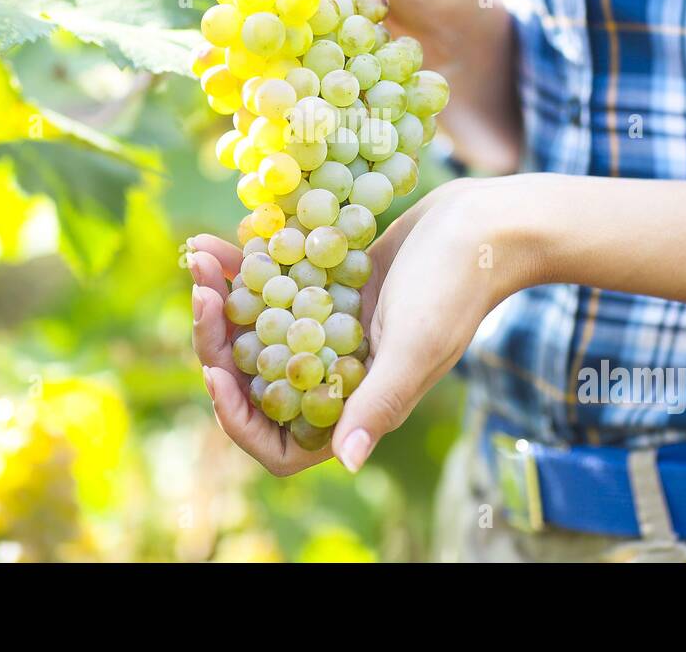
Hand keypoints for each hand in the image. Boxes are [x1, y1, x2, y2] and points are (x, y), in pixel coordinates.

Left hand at [190, 178, 513, 474]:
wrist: (486, 222)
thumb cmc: (458, 285)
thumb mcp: (417, 343)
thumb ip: (381, 402)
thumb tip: (349, 464)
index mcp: (358, 401)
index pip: (282, 442)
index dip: (240, 419)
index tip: (215, 373)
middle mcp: (338, 370)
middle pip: (256, 379)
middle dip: (218, 342)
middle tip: (199, 292)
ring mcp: (331, 327)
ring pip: (256, 329)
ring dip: (222, 298)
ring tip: (199, 256)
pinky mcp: (328, 286)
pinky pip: (272, 286)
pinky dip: (244, 267)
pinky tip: (222, 240)